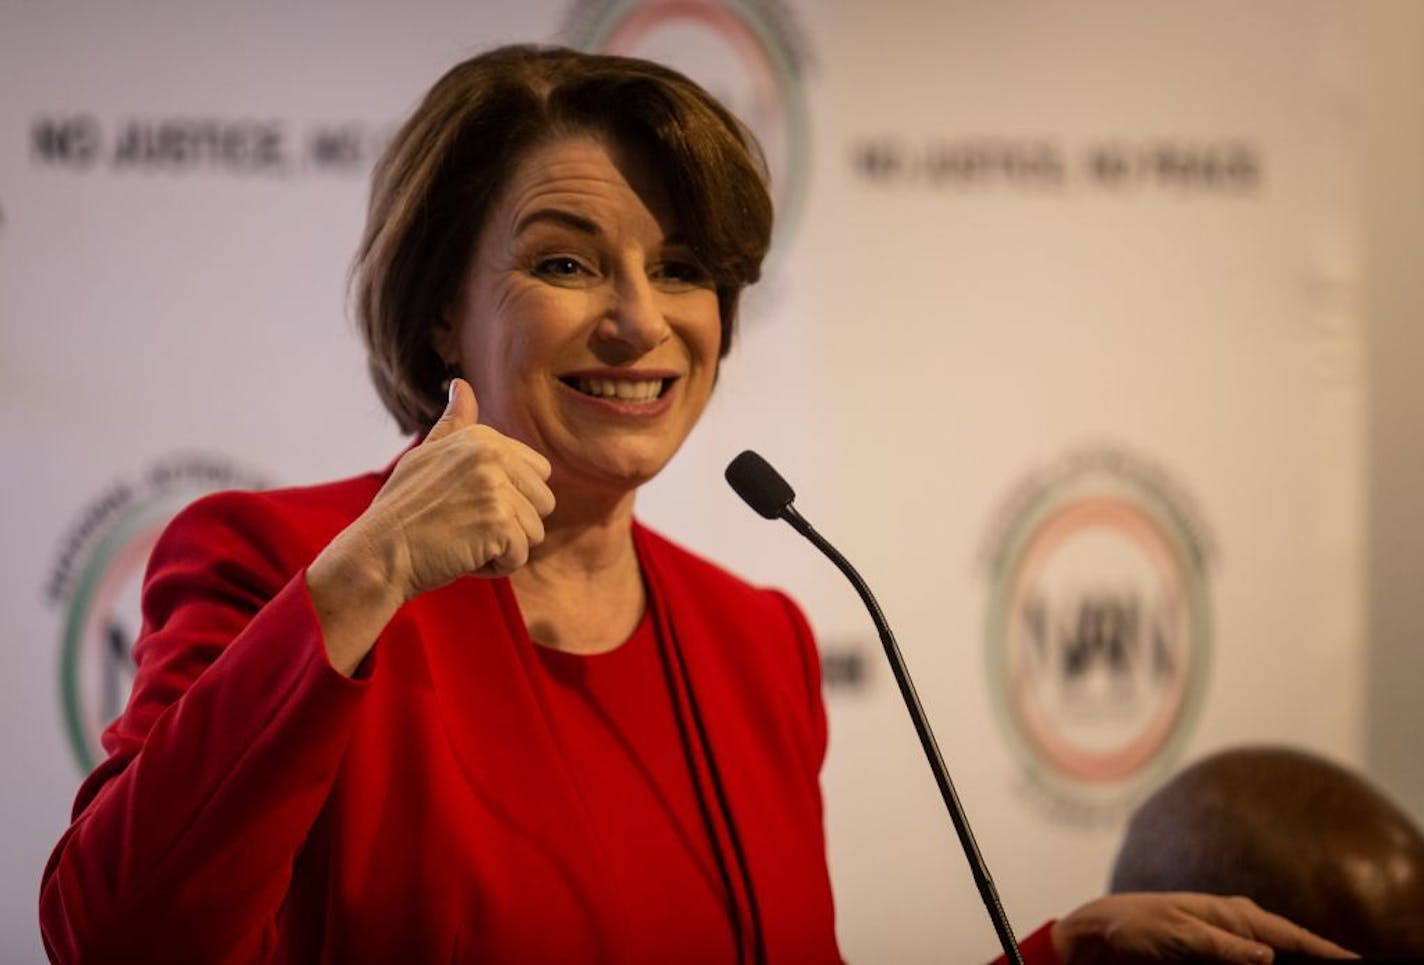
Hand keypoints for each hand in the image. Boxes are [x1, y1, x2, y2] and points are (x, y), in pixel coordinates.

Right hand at [354, 377, 555, 598]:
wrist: (378, 552)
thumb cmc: (400, 510)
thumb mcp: (425, 455)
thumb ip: (454, 425)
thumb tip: (462, 385)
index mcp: (483, 438)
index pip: (538, 473)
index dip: (511, 498)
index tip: (470, 504)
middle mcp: (493, 456)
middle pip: (543, 502)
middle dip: (513, 523)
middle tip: (467, 525)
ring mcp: (497, 488)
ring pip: (534, 532)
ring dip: (503, 547)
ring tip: (463, 540)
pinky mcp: (499, 523)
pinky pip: (521, 555)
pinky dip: (495, 566)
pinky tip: (463, 556)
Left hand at [1051, 893, 1356, 963]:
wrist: (1098, 935)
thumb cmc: (1135, 928)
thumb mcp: (1178, 936)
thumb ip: (1222, 946)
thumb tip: (1266, 955)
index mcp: (1233, 914)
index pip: (1292, 936)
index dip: (1326, 952)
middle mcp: (1237, 926)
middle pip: (1291, 949)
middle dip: (1317, 960)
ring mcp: (1228, 943)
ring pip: (1274, 959)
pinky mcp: (1214, 959)